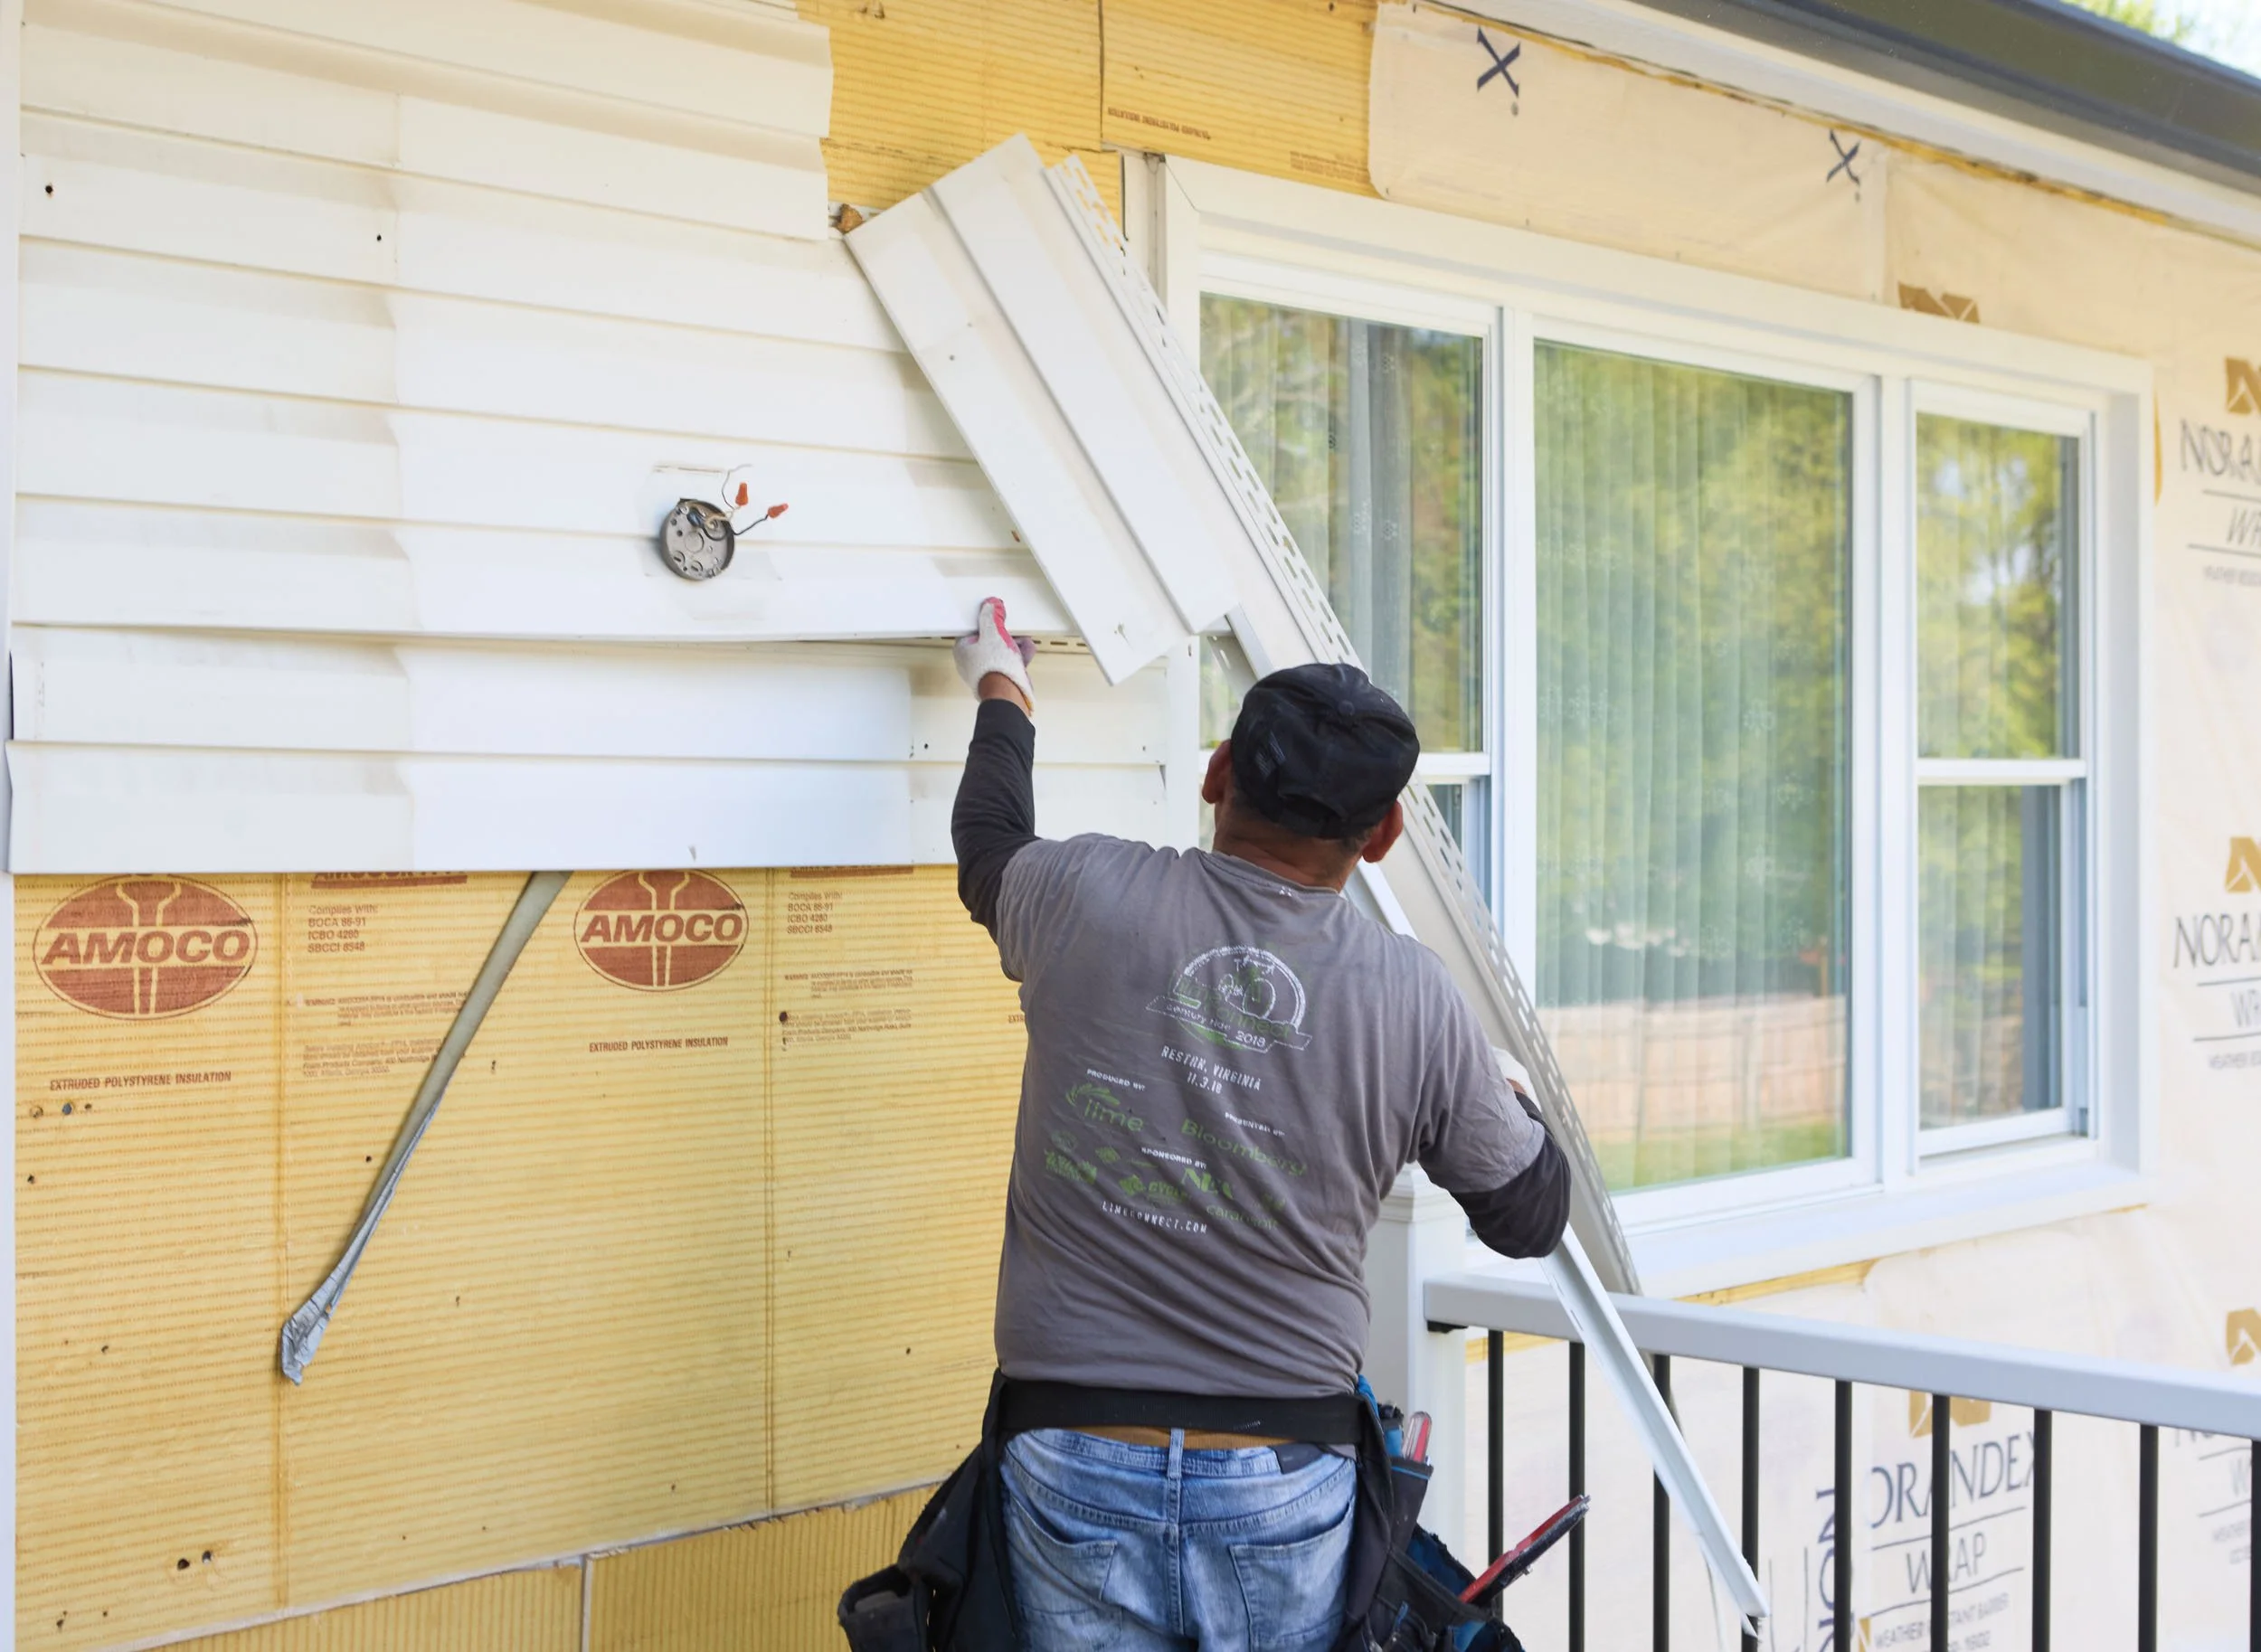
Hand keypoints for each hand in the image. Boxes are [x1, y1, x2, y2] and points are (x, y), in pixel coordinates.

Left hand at [953, 597, 1035, 711]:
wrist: (1007, 694)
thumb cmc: (993, 668)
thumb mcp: (993, 632)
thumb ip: (992, 616)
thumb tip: (991, 606)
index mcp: (963, 650)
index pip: (973, 629)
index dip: (986, 621)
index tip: (996, 615)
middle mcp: (972, 663)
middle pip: (988, 641)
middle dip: (1004, 634)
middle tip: (1011, 628)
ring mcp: (986, 673)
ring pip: (1000, 653)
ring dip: (1013, 644)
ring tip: (1023, 639)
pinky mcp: (1000, 680)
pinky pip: (1009, 663)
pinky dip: (1018, 656)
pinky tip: (1026, 650)